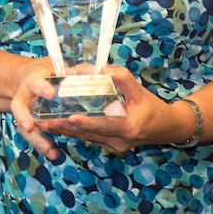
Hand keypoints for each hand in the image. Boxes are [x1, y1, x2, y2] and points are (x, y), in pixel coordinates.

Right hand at [9, 57, 62, 158]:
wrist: (27, 79)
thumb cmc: (46, 72)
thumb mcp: (56, 66)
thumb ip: (71, 70)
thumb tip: (90, 73)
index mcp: (33, 79)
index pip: (35, 82)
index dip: (41, 88)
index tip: (51, 94)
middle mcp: (24, 95)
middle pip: (18, 107)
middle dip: (23, 117)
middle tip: (30, 126)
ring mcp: (24, 111)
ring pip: (23, 126)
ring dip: (35, 138)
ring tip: (48, 149)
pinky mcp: (28, 123)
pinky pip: (32, 136)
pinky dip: (42, 145)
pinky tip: (53, 154)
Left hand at [34, 65, 177, 153]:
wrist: (167, 128)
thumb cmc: (154, 108)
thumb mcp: (140, 90)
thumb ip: (122, 78)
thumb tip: (101, 67)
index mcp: (128, 127)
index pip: (104, 124)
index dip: (86, 122)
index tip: (70, 118)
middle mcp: (119, 141)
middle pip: (89, 133)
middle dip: (67, 127)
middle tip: (45, 122)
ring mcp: (114, 146)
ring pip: (88, 137)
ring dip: (68, 130)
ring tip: (46, 124)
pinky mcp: (111, 145)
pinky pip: (91, 138)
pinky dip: (77, 131)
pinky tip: (61, 126)